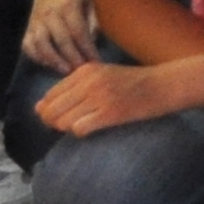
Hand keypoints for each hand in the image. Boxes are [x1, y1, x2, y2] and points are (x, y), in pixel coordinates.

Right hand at [21, 0, 102, 72]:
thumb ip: (94, 19)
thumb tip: (93, 41)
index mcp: (69, 7)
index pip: (79, 32)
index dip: (87, 49)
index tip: (96, 61)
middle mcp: (51, 14)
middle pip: (61, 40)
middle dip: (72, 57)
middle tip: (81, 70)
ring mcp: (37, 21)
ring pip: (41, 43)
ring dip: (53, 59)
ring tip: (65, 69)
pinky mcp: (28, 26)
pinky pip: (28, 44)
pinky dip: (36, 56)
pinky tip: (47, 64)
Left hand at [35, 57, 177, 137]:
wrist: (164, 85)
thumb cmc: (133, 82)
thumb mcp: (102, 75)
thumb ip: (72, 88)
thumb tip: (38, 107)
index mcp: (85, 71)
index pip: (50, 95)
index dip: (50, 110)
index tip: (63, 115)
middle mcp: (89, 82)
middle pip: (52, 110)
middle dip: (54, 122)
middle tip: (71, 123)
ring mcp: (99, 97)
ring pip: (63, 121)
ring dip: (68, 128)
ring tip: (84, 124)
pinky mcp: (110, 113)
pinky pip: (79, 129)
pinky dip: (81, 132)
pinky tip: (93, 127)